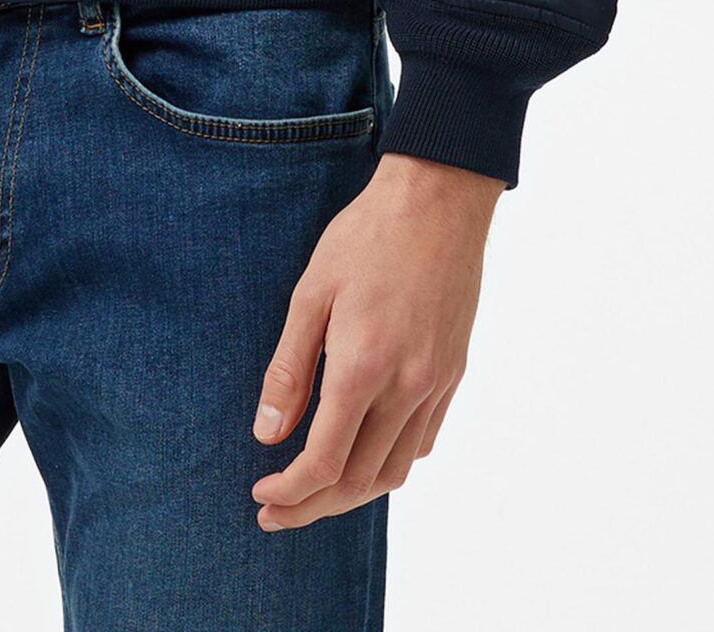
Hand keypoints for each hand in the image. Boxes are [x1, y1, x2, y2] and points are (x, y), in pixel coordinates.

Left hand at [248, 152, 500, 527]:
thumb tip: (267, 433)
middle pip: (361, 480)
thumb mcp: (311, 291)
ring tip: (315, 494)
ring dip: (354, 493)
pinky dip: (390, 462)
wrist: (438, 202)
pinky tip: (364, 453)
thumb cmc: (365, 237)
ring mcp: (436, 384)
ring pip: (397, 470)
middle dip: (314, 506)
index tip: (261, 493)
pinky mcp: (452, 374)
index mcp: (363, 367)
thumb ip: (290, 368)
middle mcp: (406, 387)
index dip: (291, 491)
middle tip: (275, 512)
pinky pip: (422, 441)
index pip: (325, 462)